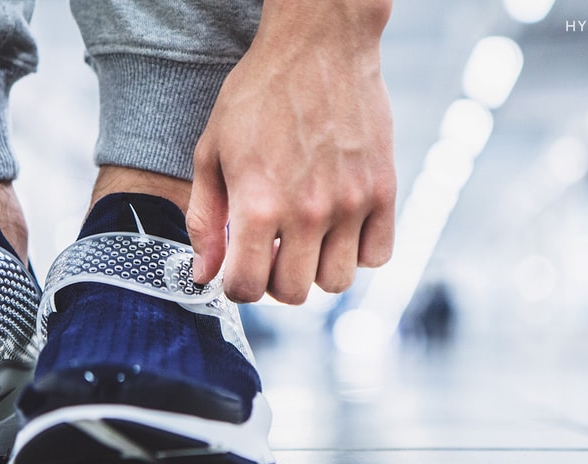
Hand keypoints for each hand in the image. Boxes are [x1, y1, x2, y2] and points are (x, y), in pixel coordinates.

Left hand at [187, 0, 395, 304]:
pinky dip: (359, 253)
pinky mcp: (383, 191)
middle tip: (272, 251)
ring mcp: (350, 204)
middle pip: (294, 293)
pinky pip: (378, 255)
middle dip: (275, 281)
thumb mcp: (212, 152)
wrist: (318, 45)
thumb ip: (205, 220)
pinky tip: (341, 228)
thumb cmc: (258, 94)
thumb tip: (204, 274)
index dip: (237, 286)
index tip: (240, 268)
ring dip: (317, 269)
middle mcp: (307, 212)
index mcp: (257, 205)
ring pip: (337, 282)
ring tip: (307, 238)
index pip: (247, 288)